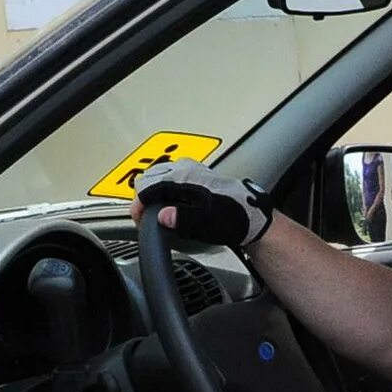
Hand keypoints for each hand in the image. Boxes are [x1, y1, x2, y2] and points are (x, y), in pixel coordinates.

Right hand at [135, 162, 271, 249]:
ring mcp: (190, 170)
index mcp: (185, 176)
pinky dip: (162, 190)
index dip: (139, 204)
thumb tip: (163, 216)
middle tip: (144, 219)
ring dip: (151, 193)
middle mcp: (186, 168)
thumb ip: (182, 219)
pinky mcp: (195, 175)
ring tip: (153, 213)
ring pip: (157, 176)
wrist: (253, 215)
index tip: (139, 219)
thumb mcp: (207, 223)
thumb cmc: (235, 217)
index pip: (148, 185)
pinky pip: (168, 178)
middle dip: (143, 198)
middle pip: (149, 178)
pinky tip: (167, 204)